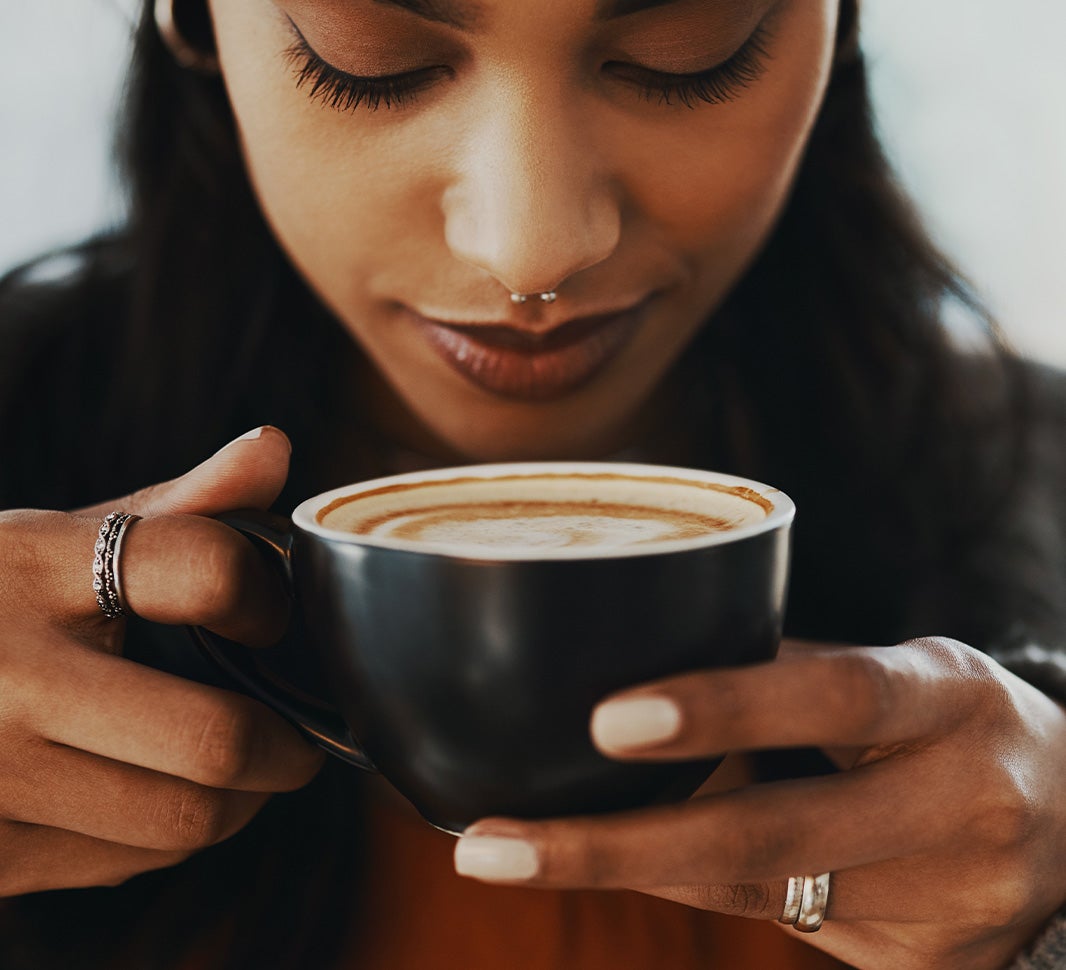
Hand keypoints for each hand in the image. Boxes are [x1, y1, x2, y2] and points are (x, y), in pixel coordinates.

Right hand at [0, 427, 323, 895]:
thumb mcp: (60, 539)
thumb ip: (179, 502)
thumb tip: (275, 446)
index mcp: (33, 570)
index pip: (204, 571)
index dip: (264, 596)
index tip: (272, 618)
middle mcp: (6, 675)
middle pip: (214, 738)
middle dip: (286, 747)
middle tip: (298, 740)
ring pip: (182, 820)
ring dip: (239, 801)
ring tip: (237, 772)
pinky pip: (126, 861)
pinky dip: (168, 836)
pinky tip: (157, 796)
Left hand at [453, 637, 1065, 969]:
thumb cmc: (953, 723)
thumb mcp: (896, 674)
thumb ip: (790, 680)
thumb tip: (646, 676)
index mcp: (946, 702)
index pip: (829, 697)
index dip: (722, 707)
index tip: (606, 722)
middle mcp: (961, 808)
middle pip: (770, 838)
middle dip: (616, 848)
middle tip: (494, 845)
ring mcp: (953, 908)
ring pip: (758, 893)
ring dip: (638, 867)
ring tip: (526, 846)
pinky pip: (784, 928)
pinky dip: (707, 889)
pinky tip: (650, 857)